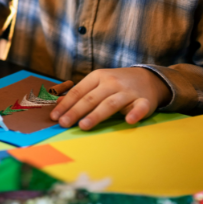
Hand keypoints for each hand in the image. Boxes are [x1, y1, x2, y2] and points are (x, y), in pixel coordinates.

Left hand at [50, 67, 170, 129]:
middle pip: (91, 98)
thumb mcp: (97, 83)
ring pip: (110, 104)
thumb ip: (80, 93)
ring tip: (84, 126)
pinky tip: (129, 120)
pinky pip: (140, 107)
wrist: (148, 78)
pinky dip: (135, 113)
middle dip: (76, 111)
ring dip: (97, 115)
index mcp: (98, 77)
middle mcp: (112, 83)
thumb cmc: (116, 84)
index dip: (65, 104)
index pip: (78, 91)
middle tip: (64, 123)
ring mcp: (128, 92)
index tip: (54, 117)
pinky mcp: (144, 100)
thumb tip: (57, 103)